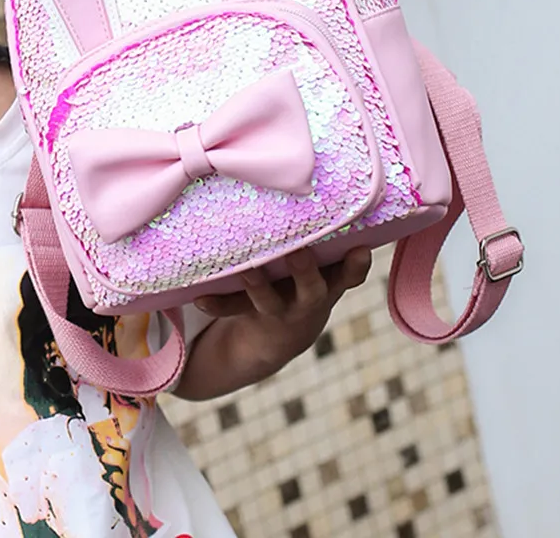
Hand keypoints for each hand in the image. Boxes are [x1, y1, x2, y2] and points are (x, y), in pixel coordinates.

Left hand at [173, 246, 371, 400]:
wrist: (274, 341)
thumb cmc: (296, 288)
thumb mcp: (318, 275)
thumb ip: (327, 254)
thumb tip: (336, 218)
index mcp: (327, 286)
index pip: (349, 275)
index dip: (356, 265)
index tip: (360, 249)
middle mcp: (306, 302)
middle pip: (312, 288)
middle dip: (306, 271)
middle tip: (298, 252)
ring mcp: (278, 312)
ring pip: (269, 302)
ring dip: (258, 286)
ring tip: (246, 268)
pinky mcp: (249, 315)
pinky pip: (232, 308)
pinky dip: (217, 303)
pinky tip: (199, 298)